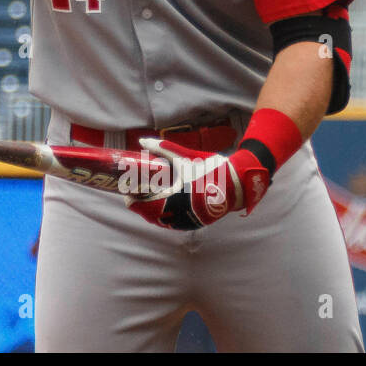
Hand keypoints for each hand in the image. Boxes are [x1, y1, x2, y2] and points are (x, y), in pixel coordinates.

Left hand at [125, 138, 269, 230]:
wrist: (238, 183)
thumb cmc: (211, 169)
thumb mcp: (185, 157)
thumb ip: (163, 149)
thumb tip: (143, 141)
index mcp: (177, 197)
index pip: (146, 205)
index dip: (134, 200)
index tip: (127, 193)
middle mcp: (183, 213)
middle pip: (152, 215)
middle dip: (140, 206)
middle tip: (133, 196)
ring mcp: (190, 220)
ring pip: (163, 222)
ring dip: (151, 213)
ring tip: (145, 201)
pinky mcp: (197, 223)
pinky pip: (175, 224)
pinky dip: (164, 218)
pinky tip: (161, 210)